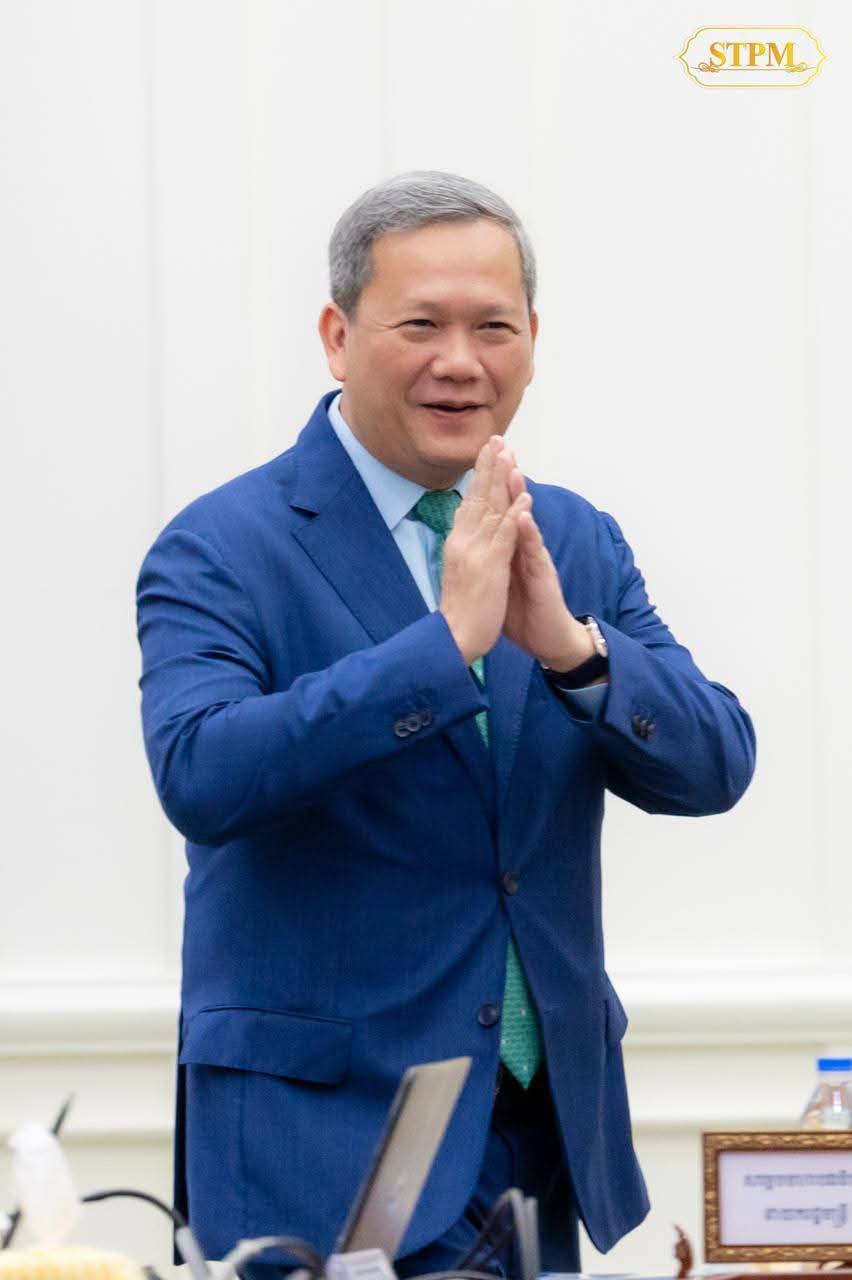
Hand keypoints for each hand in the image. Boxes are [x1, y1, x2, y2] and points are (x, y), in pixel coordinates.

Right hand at [439, 437, 531, 664]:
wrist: (454, 637)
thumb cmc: (459, 609)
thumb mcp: (458, 569)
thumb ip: (463, 544)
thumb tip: (463, 522)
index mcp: (457, 542)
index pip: (470, 501)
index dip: (479, 475)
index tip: (487, 451)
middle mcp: (463, 542)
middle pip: (478, 497)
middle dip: (489, 467)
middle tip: (496, 439)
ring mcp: (476, 553)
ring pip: (491, 510)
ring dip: (502, 481)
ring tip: (511, 455)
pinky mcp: (490, 567)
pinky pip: (505, 537)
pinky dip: (515, 516)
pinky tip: (524, 498)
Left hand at [498, 446, 594, 669]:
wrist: (546, 639)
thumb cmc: (524, 609)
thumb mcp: (500, 576)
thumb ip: (492, 553)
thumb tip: (476, 536)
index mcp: (508, 545)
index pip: (498, 507)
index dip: (490, 482)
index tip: (481, 454)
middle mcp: (522, 545)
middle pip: (513, 504)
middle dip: (506, 475)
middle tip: (501, 445)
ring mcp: (534, 558)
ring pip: (526, 522)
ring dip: (520, 495)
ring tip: (513, 469)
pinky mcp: (543, 576)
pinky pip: (535, 552)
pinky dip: (528, 534)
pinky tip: (523, 516)